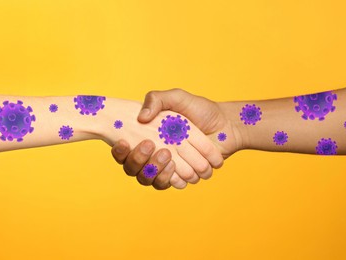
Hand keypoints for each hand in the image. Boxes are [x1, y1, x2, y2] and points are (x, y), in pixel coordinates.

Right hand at [111, 89, 242, 188]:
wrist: (226, 126)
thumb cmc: (201, 110)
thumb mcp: (177, 97)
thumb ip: (156, 99)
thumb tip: (141, 118)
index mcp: (147, 135)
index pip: (124, 149)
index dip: (119, 151)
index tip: (124, 142)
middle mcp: (153, 153)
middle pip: (132, 167)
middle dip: (138, 159)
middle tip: (151, 145)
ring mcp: (165, 166)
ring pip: (148, 178)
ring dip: (155, 169)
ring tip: (168, 156)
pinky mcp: (179, 176)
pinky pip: (167, 184)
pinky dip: (171, 178)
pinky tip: (177, 168)